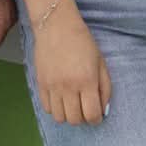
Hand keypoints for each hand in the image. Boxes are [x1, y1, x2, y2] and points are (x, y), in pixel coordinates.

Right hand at [33, 11, 111, 125]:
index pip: (92, 115)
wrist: (56, 26)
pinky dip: (55, 108)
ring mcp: (52, 86)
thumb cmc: (83, 42)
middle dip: (83, 118)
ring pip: (59, 118)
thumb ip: (105, 88)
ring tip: (72, 104)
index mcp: (87, 81)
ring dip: (68, 115)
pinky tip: (61, 99)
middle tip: (85, 109)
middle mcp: (69, 87)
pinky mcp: (40, 84)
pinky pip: (47, 108)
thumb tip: (103, 110)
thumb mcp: (101, 63)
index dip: (96, 119)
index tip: (97, 115)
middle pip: (75, 120)